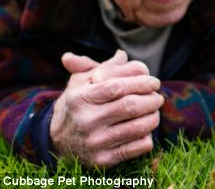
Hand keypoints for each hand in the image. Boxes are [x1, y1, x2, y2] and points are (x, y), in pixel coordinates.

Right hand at [50, 50, 164, 167]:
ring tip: (155, 111)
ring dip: (153, 117)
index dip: (140, 82)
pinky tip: (145, 130)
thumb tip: (122, 55)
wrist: (56, 141)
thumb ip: (101, 67)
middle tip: (158, 97)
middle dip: (151, 99)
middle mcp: (86, 121)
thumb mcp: (81, 83)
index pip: (117, 86)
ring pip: (138, 128)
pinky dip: (147, 137)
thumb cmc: (77, 105)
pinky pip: (137, 148)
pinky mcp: (103, 160)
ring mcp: (95, 143)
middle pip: (131, 106)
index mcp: (80, 98)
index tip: (154, 82)